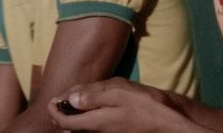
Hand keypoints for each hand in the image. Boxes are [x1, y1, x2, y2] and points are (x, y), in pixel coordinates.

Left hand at [47, 78, 202, 132]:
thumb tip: (70, 99)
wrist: (169, 124)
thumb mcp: (119, 93)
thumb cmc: (147, 107)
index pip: (63, 121)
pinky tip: (97, 105)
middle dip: (64, 111)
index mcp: (95, 122)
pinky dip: (89, 116)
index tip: (53, 98)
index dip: (54, 109)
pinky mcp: (114, 132)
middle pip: (70, 126)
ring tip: (80, 99)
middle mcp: (98, 132)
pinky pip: (94, 126)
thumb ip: (93, 96)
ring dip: (76, 114)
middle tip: (65, 97)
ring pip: (82, 126)